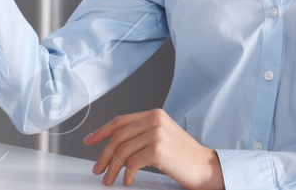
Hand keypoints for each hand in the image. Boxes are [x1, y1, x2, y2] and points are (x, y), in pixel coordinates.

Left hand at [85, 109, 224, 188]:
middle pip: (118, 137)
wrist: (206, 167)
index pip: (120, 121)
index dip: (102, 131)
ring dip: (112, 168)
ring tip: (109, 179)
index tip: (89, 140)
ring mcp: (157, 134)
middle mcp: (155, 120)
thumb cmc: (185, 156)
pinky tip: (128, 180)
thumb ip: (142, 135)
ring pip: (122, 151)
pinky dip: (126, 174)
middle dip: (104, 155)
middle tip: (98, 169)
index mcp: (155, 114)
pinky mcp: (158, 149)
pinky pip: (132, 163)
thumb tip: (115, 146)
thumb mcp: (163, 137)